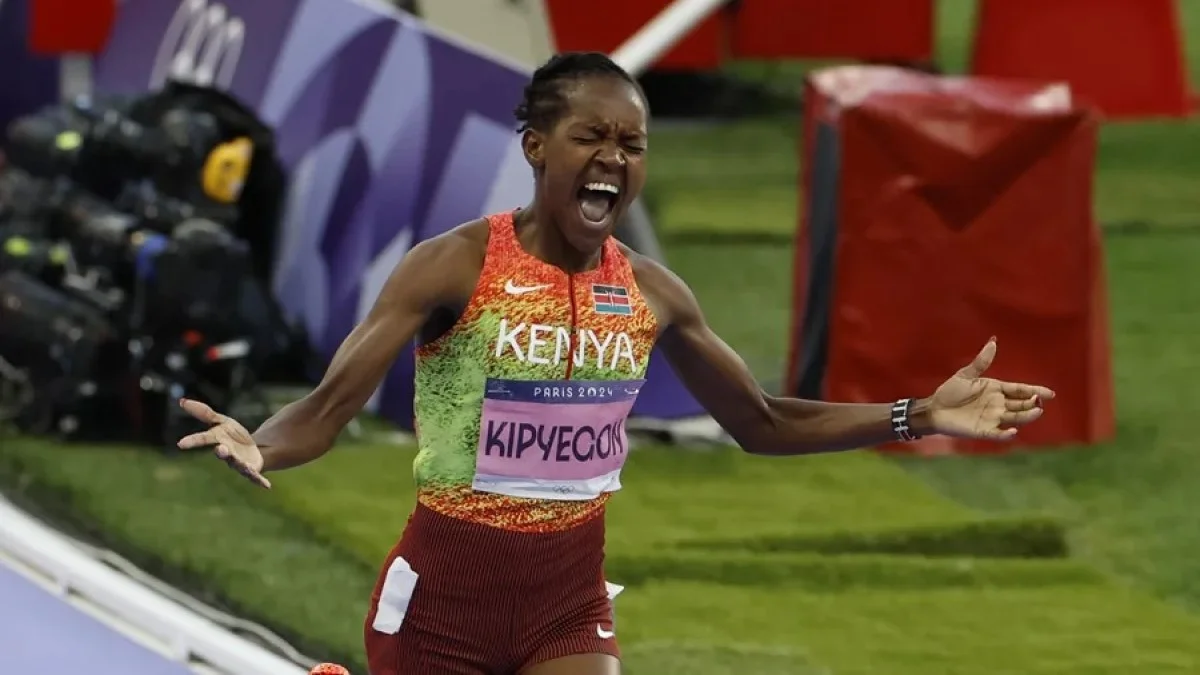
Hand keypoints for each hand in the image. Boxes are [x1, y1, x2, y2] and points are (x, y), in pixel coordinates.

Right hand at [177, 398, 270, 487]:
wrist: (250, 451)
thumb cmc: (231, 436)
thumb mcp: (220, 421)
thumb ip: (203, 413)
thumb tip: (181, 401)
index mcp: (217, 440)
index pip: (203, 439)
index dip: (192, 441)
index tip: (180, 444)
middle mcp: (226, 454)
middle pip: (223, 453)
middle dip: (221, 452)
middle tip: (220, 449)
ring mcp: (239, 463)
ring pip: (238, 465)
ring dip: (240, 465)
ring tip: (245, 466)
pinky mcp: (253, 470)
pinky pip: (256, 476)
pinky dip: (260, 481)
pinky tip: (267, 485)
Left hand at [927, 337, 1055, 440]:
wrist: (934, 409)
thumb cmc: (949, 391)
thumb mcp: (966, 375)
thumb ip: (981, 361)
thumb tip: (993, 341)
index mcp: (997, 390)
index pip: (1020, 390)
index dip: (1035, 391)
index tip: (1050, 393)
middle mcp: (998, 405)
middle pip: (1021, 404)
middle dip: (1032, 403)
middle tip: (1039, 401)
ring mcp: (992, 418)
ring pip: (1015, 418)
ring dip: (1026, 416)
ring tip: (1036, 411)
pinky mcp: (983, 431)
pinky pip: (997, 433)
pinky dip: (1006, 434)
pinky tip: (1013, 431)